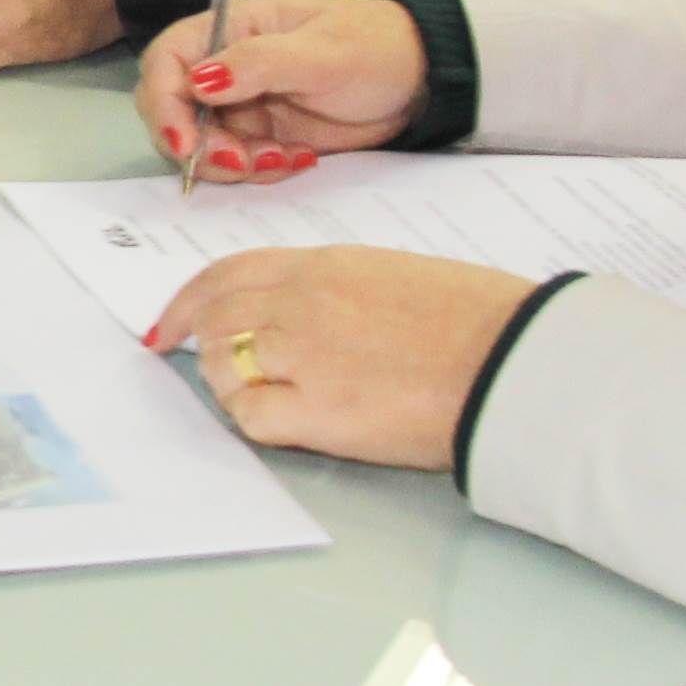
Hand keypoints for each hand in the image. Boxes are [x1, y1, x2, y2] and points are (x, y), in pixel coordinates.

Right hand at [136, 0, 430, 181]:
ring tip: (285, 158)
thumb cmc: (375, 47)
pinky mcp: (262, 137)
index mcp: (230, 29)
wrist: (420, 80)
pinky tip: (299, 159)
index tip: (184, 142)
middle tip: (242, 161)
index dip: (163, 102)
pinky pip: (237, 164)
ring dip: (232, 163)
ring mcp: (241, 105)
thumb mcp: (322, 52)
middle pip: (174, 111)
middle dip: (198, 145)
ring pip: (201, 146)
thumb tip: (198, 81)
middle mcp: (225, 67)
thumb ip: (259, 64)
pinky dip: (259, 171)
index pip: (167, 61)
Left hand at [144, 244, 536, 472]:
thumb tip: (296, 313)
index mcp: (325, 265)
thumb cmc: (476, 319)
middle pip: (215, 316)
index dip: (192, 299)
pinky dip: (252, 419)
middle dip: (198, 342)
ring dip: (228, 382)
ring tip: (264, 397)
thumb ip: (335, 287)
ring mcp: (304, 354)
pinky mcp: (317, 411)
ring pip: (222, 365)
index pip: (231, 272)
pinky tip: (283, 421)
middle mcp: (302, 302)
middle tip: (197, 366)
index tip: (173, 323)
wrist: (512, 358)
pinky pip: (250, 415)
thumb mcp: (395, 274)